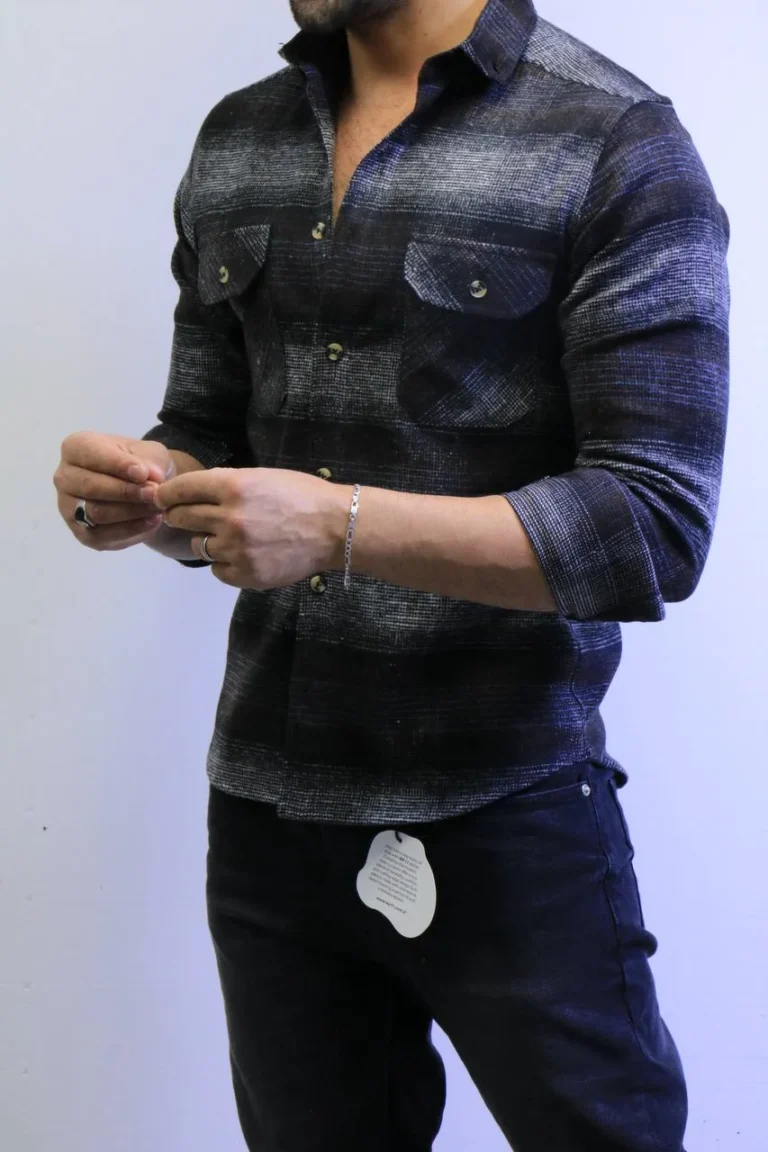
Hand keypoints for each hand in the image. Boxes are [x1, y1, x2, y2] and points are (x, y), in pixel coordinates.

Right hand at [55, 432, 172, 550]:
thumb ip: (149, 461)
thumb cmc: (138, 463)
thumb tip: (152, 476)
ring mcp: (69, 508)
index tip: (143, 473)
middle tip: (154, 493)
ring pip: (96, 513)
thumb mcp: (148, 453)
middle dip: (126, 492)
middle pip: (90, 487)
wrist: (140, 486)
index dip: (117, 465)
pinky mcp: (82, 533)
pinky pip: (103, 535)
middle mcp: (64, 478)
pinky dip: (131, 530)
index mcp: (75, 448)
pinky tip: (152, 521)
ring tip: (156, 507)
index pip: (91, 455)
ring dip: (131, 512)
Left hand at [155, 467, 350, 588]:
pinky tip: (244, 555)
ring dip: (207, 540)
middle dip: (179, 515)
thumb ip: (225, 485)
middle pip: (181, 517)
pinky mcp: (244, 574)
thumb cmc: (301, 496)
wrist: (335, 528)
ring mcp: (235, 548)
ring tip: (231, 537)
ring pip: (198, 545)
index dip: (166, 494)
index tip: (161, 498)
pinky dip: (225, 563)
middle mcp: (228, 517)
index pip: (179, 489)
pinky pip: (216, 569)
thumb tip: (190, 493)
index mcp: (232, 486)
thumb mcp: (261, 477)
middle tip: (186, 516)